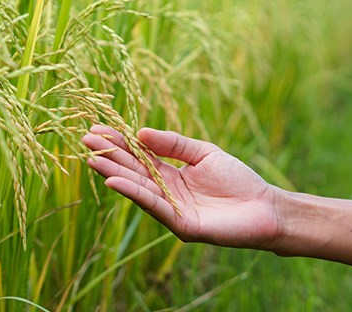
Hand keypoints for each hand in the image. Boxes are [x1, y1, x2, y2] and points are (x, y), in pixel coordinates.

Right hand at [82, 125, 281, 249]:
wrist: (266, 206)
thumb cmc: (237, 179)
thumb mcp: (203, 153)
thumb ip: (174, 144)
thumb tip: (141, 133)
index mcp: (169, 173)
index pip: (138, 156)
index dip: (119, 142)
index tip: (97, 128)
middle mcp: (165, 191)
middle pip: (132, 170)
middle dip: (109, 155)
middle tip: (85, 138)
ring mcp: (171, 208)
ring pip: (138, 187)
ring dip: (114, 173)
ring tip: (92, 157)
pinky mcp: (180, 224)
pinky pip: (154, 206)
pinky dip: (134, 193)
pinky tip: (114, 181)